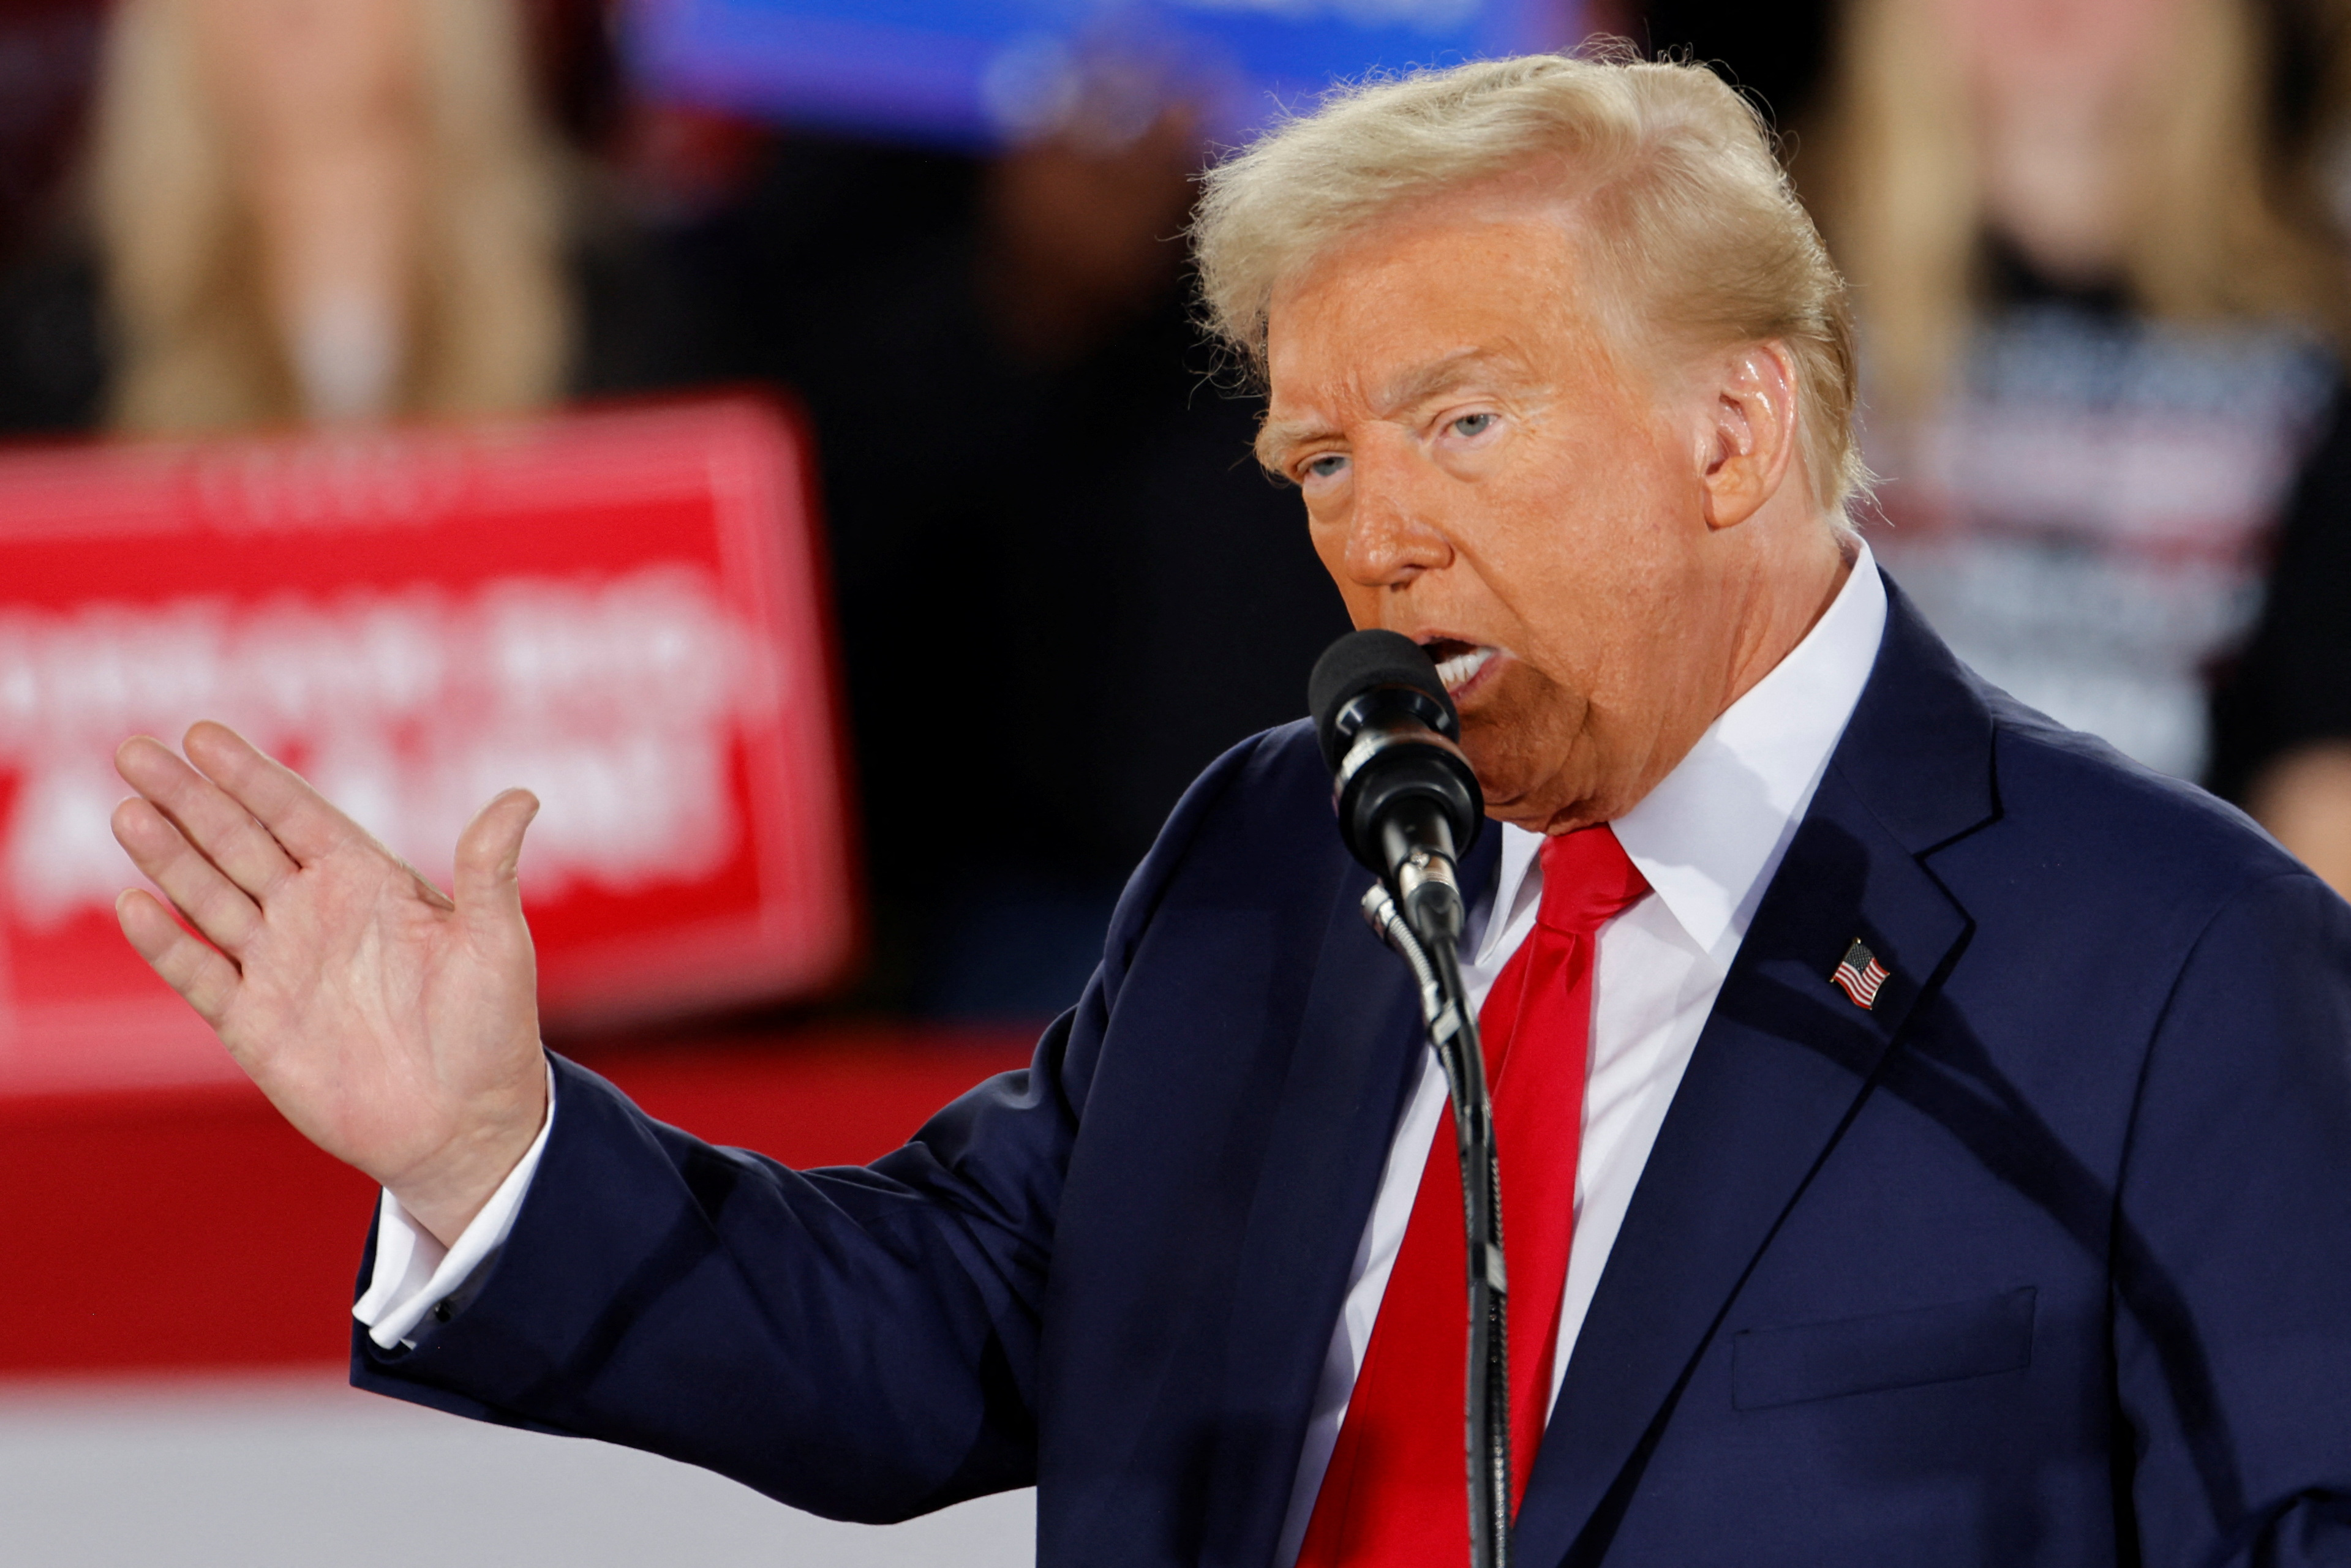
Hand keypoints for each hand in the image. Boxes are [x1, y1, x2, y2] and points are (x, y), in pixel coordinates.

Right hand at [111, 722, 547, 1246]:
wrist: (466, 1125)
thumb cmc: (493, 1029)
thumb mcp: (496, 943)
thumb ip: (489, 870)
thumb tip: (523, 796)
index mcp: (369, 884)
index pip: (297, 815)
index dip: (251, 776)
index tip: (202, 734)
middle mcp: (316, 915)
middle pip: (238, 843)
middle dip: (188, 798)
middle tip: (135, 750)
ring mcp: (279, 967)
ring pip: (209, 898)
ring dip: (167, 857)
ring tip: (128, 812)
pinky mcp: (254, 1024)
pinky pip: (200, 973)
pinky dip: (166, 943)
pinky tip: (133, 905)